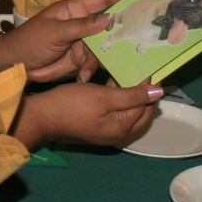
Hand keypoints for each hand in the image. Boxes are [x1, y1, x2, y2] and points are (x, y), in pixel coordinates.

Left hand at [0, 0, 136, 82]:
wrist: (14, 64)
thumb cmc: (29, 40)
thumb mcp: (54, 31)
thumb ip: (81, 26)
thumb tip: (108, 18)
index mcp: (75, 9)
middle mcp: (83, 23)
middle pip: (110, 23)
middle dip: (124, 29)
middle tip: (142, 34)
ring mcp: (83, 41)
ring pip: (105, 46)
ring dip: (105, 56)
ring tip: (100, 64)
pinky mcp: (80, 58)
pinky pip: (95, 62)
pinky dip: (91, 69)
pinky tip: (84, 76)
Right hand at [15, 79, 161, 149]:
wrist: (42, 117)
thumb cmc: (72, 105)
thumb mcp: (103, 96)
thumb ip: (132, 95)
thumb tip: (159, 92)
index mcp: (124, 128)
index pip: (147, 105)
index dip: (150, 85)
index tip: (149, 66)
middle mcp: (120, 135)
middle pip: (143, 112)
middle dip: (145, 93)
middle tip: (144, 71)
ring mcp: (109, 133)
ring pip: (130, 112)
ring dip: (132, 95)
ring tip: (131, 74)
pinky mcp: (99, 128)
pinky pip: (118, 114)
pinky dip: (119, 100)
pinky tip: (114, 84)